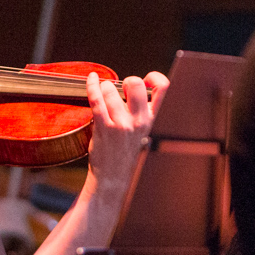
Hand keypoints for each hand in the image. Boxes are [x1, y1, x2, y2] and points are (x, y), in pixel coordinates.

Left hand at [84, 71, 169, 196]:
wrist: (113, 176)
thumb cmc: (124, 150)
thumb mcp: (142, 130)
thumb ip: (141, 110)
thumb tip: (132, 85)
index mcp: (152, 119)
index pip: (164, 89)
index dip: (155, 77)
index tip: (146, 79)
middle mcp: (140, 121)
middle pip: (136, 83)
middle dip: (126, 80)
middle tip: (120, 89)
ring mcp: (121, 124)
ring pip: (110, 90)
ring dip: (103, 88)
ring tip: (103, 95)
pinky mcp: (104, 128)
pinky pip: (96, 100)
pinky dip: (91, 86)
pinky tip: (91, 78)